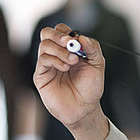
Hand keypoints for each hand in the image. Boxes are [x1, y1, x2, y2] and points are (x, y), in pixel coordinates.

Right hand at [33, 23, 108, 139]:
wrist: (84, 108)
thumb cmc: (90, 87)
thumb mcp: (97, 64)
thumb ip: (93, 48)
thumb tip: (82, 37)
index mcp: (69, 49)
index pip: (60, 30)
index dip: (66, 31)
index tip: (76, 40)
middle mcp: (56, 54)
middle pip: (47, 33)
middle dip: (58, 35)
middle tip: (69, 43)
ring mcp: (48, 64)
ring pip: (44, 45)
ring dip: (60, 50)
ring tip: (72, 61)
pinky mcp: (41, 75)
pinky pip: (43, 59)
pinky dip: (55, 60)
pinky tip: (65, 68)